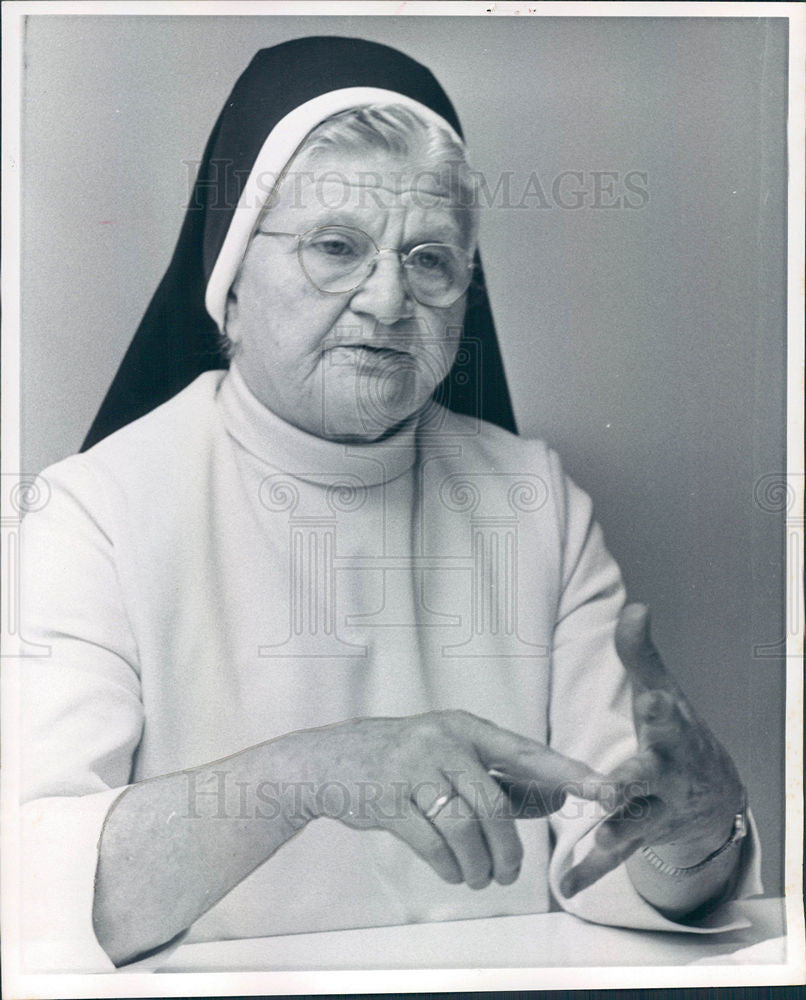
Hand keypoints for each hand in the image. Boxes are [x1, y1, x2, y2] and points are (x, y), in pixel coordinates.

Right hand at [296, 709, 603, 889]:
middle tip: (510, 873)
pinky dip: (449, 867)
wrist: (330, 762)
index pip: (528, 752)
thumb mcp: (453, 757)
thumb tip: (557, 797)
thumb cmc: (403, 759)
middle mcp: (443, 742)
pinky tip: (452, 871)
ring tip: (480, 877)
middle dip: (509, 850)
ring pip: (465, 830)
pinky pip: (432, 844)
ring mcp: (413, 769)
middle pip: (495, 805)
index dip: (569, 773)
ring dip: (480, 865)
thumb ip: (504, 778)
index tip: (607, 790)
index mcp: (466, 727)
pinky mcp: (389, 800)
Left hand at [561, 603, 743, 897]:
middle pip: (646, 779)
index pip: (664, 718)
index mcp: (669, 734)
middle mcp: (666, 776)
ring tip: (586, 851)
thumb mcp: (664, 692)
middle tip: (607, 791)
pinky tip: (565, 886)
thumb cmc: (679, 734)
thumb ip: (640, 654)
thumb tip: (635, 606)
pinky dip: (590, 871)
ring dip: (609, 838)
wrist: (717, 796)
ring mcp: (655, 811)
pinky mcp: (640, 837)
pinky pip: (614, 857)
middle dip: (628, 785)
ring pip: (631, 826)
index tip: (651, 699)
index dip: (659, 709)